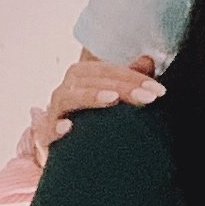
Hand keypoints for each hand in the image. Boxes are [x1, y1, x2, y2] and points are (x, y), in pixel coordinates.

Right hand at [21, 49, 161, 172]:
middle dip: (124, 87)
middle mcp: (66, 88)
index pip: (110, 70)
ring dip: (91, 96)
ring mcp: (55, 109)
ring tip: (113, 99)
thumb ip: (131, 78)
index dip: (135, 78)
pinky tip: (68, 128)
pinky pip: (47, 129)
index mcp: (82, 75)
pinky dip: (56, 128)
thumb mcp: (116, 96)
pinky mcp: (46, 134)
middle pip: (93, 80)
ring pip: (70, 96)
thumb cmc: (97, 117)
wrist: (70, 146)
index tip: (159, 91)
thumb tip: (148, 59)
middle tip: (148, 98)